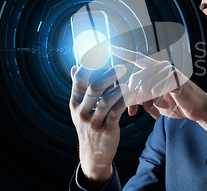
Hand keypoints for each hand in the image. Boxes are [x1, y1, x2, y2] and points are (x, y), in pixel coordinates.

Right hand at [69, 64, 130, 188]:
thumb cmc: (89, 124)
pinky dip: (125, 101)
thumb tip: (74, 66)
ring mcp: (93, 121)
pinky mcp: (106, 129)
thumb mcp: (80, 107)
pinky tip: (131, 94)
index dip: (90, 64)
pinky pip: (116, 111)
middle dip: (109, 75)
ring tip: (128, 83)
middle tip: (121, 67)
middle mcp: (81, 111)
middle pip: (94, 88)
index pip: (80, 79)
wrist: (94, 154)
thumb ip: (79, 87)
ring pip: (106, 100)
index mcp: (74, 102)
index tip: (100, 52)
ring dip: (119, 89)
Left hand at [110, 45, 206, 137]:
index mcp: (156, 68)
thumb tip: (127, 98)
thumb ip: (142, 95)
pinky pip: (156, 91)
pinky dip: (157, 102)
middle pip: (136, 79)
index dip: (124, 53)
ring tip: (152, 113)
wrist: (198, 109)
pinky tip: (164, 106)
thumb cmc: (176, 103)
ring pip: (144, 87)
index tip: (111, 48)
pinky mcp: (175, 79)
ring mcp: (169, 71)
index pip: (138, 58)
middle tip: (134, 113)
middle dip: (132, 99)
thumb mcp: (154, 100)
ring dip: (146, 105)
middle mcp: (162, 66)